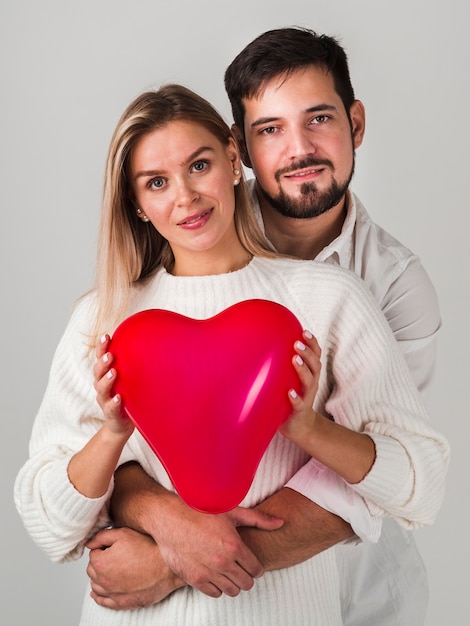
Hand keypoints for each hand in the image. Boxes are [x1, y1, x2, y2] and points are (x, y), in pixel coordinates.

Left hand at [86, 527, 184, 609]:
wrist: (167, 567)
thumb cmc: (148, 549)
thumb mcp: (123, 533)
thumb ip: (101, 536)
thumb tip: (89, 542)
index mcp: (101, 563)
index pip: (93, 553)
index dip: (103, 547)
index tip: (114, 546)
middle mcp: (103, 581)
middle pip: (92, 570)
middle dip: (100, 562)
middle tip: (115, 555)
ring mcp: (112, 594)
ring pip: (96, 586)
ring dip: (99, 577)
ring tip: (112, 570)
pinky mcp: (122, 603)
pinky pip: (103, 602)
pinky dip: (99, 596)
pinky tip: (98, 593)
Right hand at [93, 334, 132, 436]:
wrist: (121, 424)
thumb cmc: (128, 396)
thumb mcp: (130, 380)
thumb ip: (135, 366)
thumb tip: (157, 345)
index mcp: (106, 375)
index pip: (101, 358)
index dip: (102, 347)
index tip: (106, 336)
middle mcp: (102, 386)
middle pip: (98, 371)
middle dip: (103, 362)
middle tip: (110, 355)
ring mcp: (105, 400)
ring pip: (101, 388)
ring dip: (107, 380)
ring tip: (114, 372)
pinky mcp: (111, 413)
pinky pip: (110, 408)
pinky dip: (114, 402)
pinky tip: (119, 398)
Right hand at [147, 492, 282, 597]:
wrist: (170, 518)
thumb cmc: (201, 511)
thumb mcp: (232, 512)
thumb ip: (259, 519)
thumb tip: (281, 522)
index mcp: (234, 546)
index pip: (256, 569)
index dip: (256, 567)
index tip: (251, 562)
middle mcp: (222, 562)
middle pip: (246, 583)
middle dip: (247, 576)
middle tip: (241, 567)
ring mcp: (208, 572)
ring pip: (232, 591)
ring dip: (233, 583)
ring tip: (229, 571)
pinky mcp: (194, 579)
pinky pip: (214, 593)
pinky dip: (217, 586)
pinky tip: (215, 574)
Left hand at [280, 330, 321, 444]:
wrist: (299, 426)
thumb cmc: (291, 397)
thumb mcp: (289, 379)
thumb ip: (281, 365)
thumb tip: (260, 345)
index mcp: (310, 374)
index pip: (316, 355)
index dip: (312, 343)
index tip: (304, 331)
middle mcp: (311, 383)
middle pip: (315, 365)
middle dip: (307, 352)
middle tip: (296, 343)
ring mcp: (307, 396)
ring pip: (310, 381)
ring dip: (302, 369)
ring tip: (294, 359)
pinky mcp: (300, 411)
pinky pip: (300, 403)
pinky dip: (295, 397)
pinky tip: (289, 392)